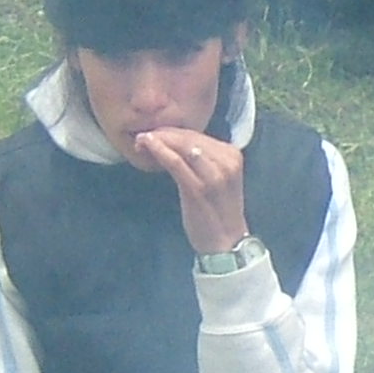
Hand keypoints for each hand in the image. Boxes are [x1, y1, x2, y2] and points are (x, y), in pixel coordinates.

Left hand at [128, 126, 248, 255]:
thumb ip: (201, 159)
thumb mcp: (215, 177)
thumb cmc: (216, 210)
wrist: (225, 241)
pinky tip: (147, 146)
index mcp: (232, 154)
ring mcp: (214, 174)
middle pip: (189, 137)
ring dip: (158, 140)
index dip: (173, 132)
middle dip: (163, 133)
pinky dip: (160, 151)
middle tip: (142, 136)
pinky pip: (176, 163)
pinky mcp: (198, 188)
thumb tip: (173, 142)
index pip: (197, 135)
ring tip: (141, 140)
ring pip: (181, 146)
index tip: (153, 133)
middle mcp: (227, 160)